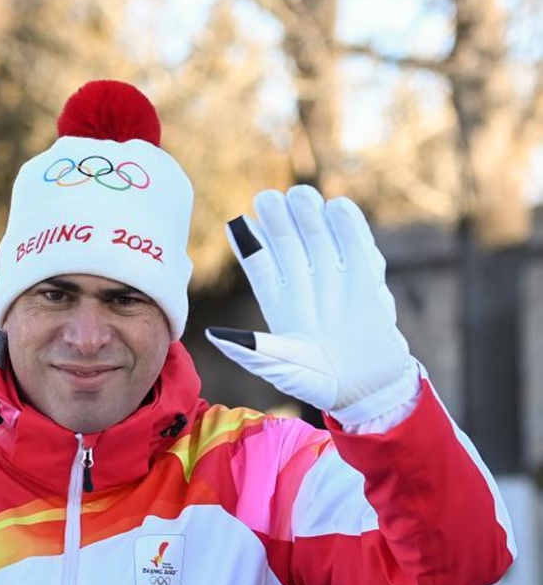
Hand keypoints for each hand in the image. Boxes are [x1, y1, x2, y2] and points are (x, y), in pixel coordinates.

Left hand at [207, 185, 418, 424]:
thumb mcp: (283, 370)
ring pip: (318, 237)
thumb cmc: (319, 382)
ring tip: (299, 196)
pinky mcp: (365, 278)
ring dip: (309, 216)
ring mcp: (334, 277)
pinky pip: (355, 244)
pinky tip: (337, 208)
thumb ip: (254, 352)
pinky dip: (349, 226)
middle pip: (287, 242)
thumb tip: (215, 336)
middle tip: (268, 198)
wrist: (368, 388)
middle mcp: (304, 283)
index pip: (260, 263)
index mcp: (278, 302)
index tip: (238, 222)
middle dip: (278, 219)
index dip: (249, 242)